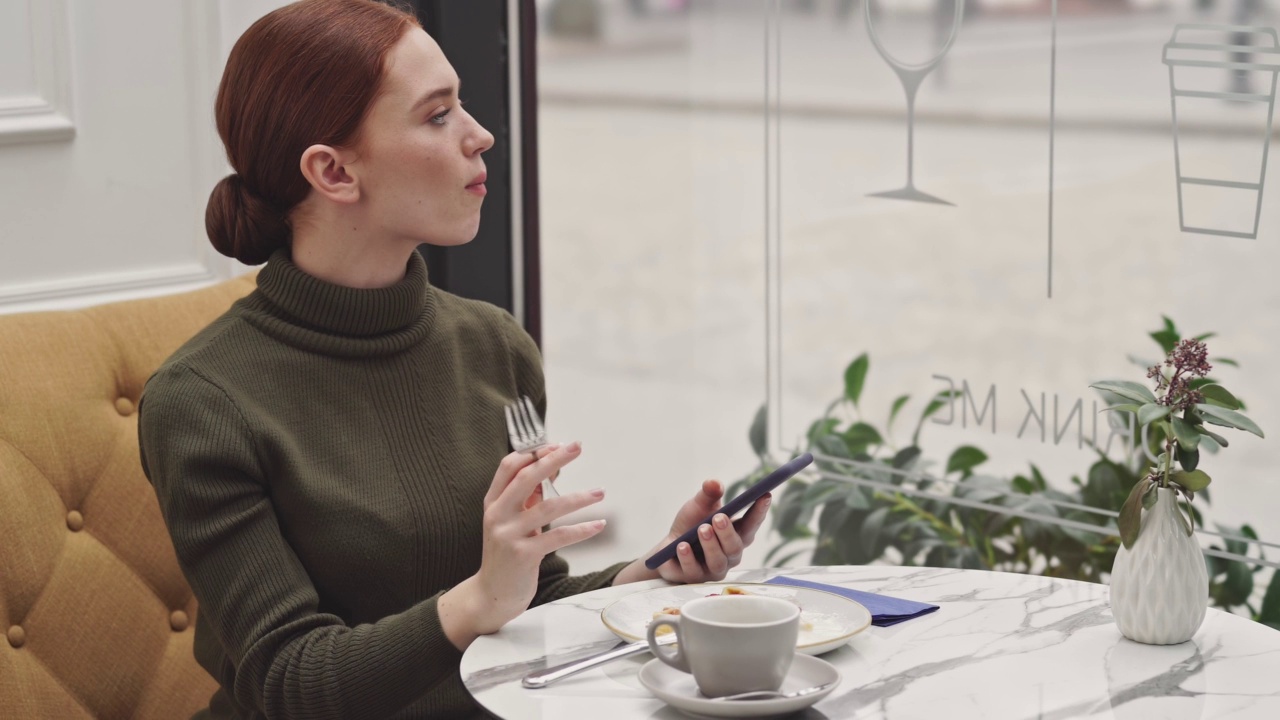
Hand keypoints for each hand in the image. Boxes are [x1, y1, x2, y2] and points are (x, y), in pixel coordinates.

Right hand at [440, 443, 604, 645]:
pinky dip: (581, 529)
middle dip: (554, 459)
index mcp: (493, 501)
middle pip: (527, 477)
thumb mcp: (513, 521)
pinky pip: (557, 537)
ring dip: (578, 498)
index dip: (534, 452)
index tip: (558, 446)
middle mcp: (497, 514)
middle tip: (577, 447)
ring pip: (548, 507)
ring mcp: (508, 534)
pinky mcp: (523, 555)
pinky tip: (599, 525)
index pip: (509, 466)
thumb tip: (551, 469)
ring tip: (600, 493)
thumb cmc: (507, 553)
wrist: (491, 594)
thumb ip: (528, 497)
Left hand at [615, 480, 771, 585]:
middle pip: (735, 547)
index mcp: (736, 534)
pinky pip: (693, 570)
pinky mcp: (694, 578)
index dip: (759, 511)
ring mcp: (713, 569)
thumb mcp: (698, 506)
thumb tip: (714, 483)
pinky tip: (682, 546)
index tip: (765, 495)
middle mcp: (729, 555)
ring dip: (710, 545)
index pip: (752, 524)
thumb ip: (708, 494)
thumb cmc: (690, 525)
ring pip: (718, 561)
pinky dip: (688, 558)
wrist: (667, 548)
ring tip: (701, 529)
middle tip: (718, 517)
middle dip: (728, 532)